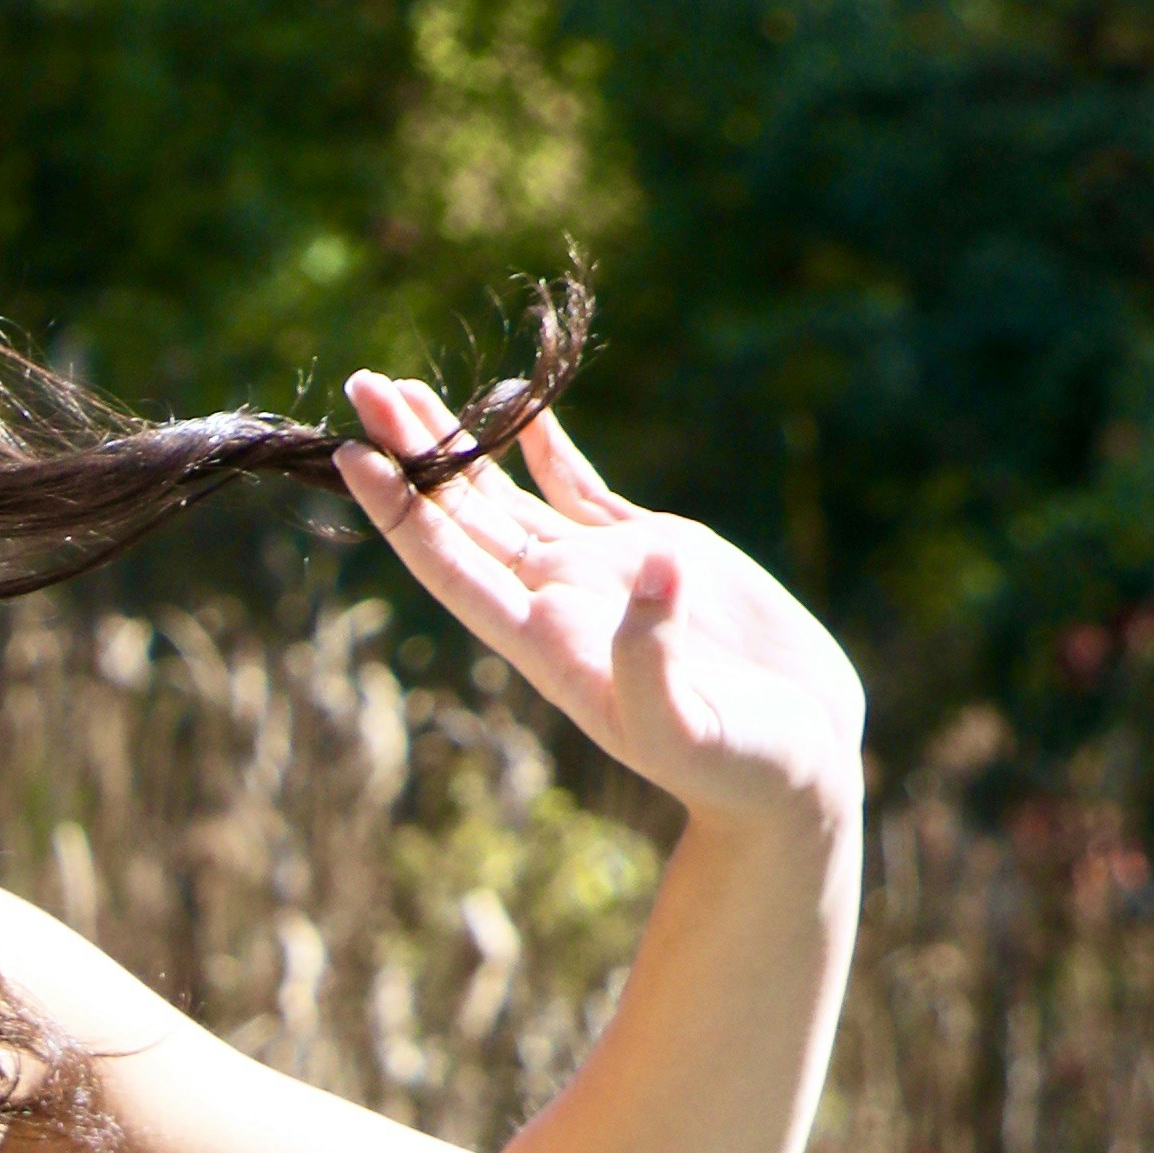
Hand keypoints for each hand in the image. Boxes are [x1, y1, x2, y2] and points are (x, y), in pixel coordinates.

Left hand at [332, 375, 862, 848]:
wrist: (799, 766)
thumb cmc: (741, 767)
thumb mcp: (692, 728)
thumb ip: (655, 658)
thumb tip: (657, 565)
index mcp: (547, 645)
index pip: (451, 568)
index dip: (401, 513)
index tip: (354, 457)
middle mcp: (559, 601)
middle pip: (461, 517)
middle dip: (410, 453)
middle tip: (361, 385)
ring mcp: (602, 573)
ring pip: (507, 497)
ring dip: (457, 444)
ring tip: (402, 388)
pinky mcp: (656, 552)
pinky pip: (582, 491)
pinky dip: (549, 449)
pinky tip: (519, 408)